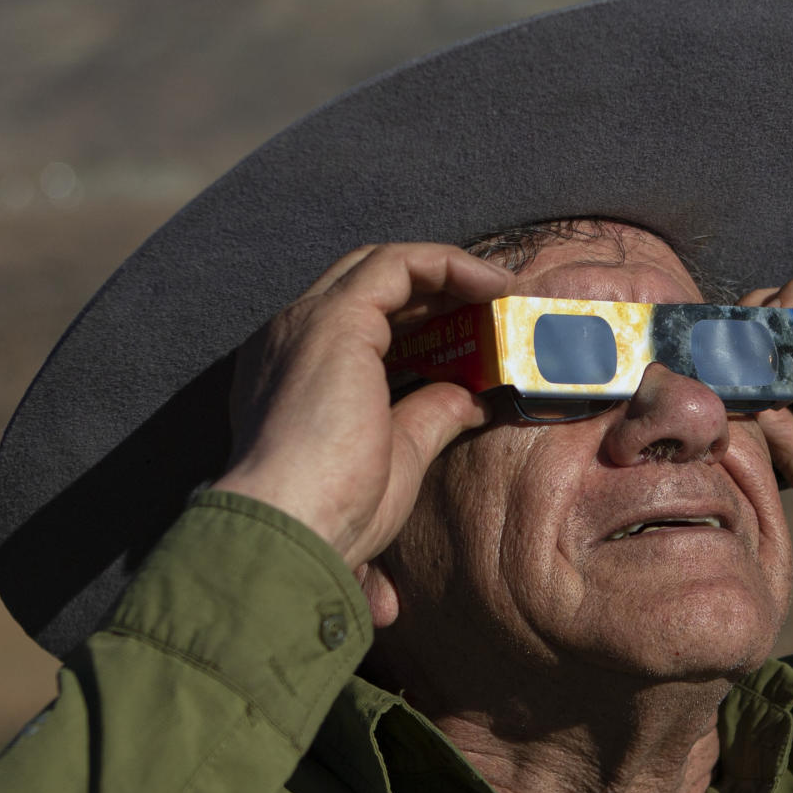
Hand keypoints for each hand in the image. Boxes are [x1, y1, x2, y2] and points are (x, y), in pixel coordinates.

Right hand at [215, 243, 512, 567]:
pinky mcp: (338, 317)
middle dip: (434, 291)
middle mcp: (292, 335)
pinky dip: (448, 264)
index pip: (360, 321)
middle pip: (371, 285)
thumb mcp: (397, 455)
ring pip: (383, 266)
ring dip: (448, 273)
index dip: (418, 318)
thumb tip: (469, 398)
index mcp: (293, 370)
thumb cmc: (333, 511)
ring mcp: (310, 321)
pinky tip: (491, 284)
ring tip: (500, 290)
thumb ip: (428, 415)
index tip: (470, 333)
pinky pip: (399, 264)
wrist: (293, 528)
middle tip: (491, 307)